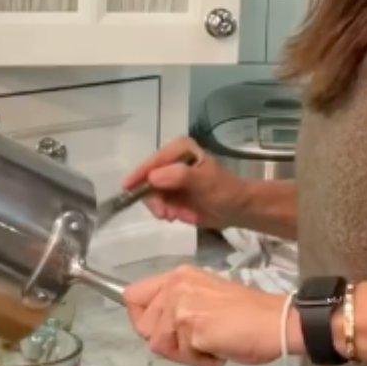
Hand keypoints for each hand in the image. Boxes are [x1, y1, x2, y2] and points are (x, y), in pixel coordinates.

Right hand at [123, 138, 244, 229]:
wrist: (237, 209)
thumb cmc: (224, 190)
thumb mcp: (203, 181)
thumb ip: (179, 176)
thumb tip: (153, 177)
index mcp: (180, 149)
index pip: (152, 162)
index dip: (139, 176)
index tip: (128, 190)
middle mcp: (172, 160)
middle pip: (148, 181)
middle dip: (156, 200)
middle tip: (167, 214)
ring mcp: (171, 178)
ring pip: (152, 196)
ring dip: (164, 209)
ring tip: (180, 216)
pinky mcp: (173, 194)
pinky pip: (160, 205)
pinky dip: (170, 213)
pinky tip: (184, 216)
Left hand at [124, 266, 292, 365]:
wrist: (277, 321)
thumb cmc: (248, 313)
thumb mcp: (205, 297)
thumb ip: (179, 304)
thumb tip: (155, 326)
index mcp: (179, 275)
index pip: (132, 295)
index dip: (140, 317)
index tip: (162, 329)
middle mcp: (177, 286)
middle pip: (142, 326)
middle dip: (167, 340)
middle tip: (197, 338)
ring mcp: (183, 306)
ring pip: (160, 344)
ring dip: (186, 352)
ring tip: (213, 342)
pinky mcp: (192, 327)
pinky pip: (183, 356)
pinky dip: (201, 359)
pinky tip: (221, 348)